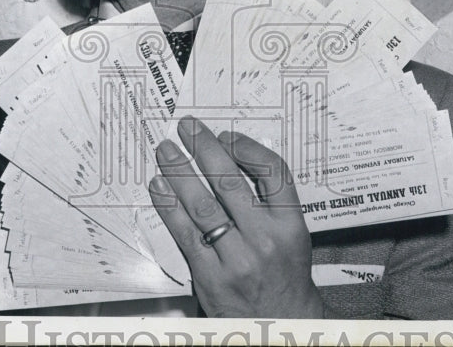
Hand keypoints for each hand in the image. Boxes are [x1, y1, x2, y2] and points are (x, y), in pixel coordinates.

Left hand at [149, 116, 323, 317]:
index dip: (246, 148)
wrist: (282, 324)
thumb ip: (269, 200)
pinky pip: (184, 234)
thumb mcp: (293, 235)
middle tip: (187, 128)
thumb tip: (232, 158)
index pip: (272, 172)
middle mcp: (265, 240)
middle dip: (204, 149)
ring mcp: (236, 259)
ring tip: (166, 151)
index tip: (226, 136)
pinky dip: (169, 207)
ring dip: (180, 173)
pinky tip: (160, 187)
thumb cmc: (285, 276)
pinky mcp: (210, 277)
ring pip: (202, 205)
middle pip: (230, 182)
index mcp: (290, 225)